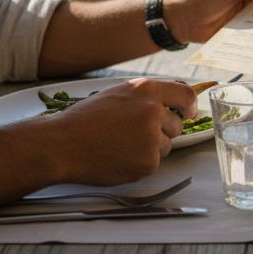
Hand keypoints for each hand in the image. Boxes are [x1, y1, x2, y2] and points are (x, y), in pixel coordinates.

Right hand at [35, 78, 194, 185]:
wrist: (63, 144)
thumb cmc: (85, 119)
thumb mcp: (117, 94)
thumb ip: (146, 96)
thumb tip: (172, 101)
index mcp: (146, 90)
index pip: (186, 95)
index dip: (190, 106)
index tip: (189, 112)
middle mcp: (153, 111)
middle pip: (177, 125)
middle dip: (162, 130)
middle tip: (133, 133)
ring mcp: (152, 137)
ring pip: (166, 145)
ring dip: (150, 147)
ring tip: (121, 144)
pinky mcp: (148, 161)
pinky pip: (154, 163)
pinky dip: (140, 163)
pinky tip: (119, 156)